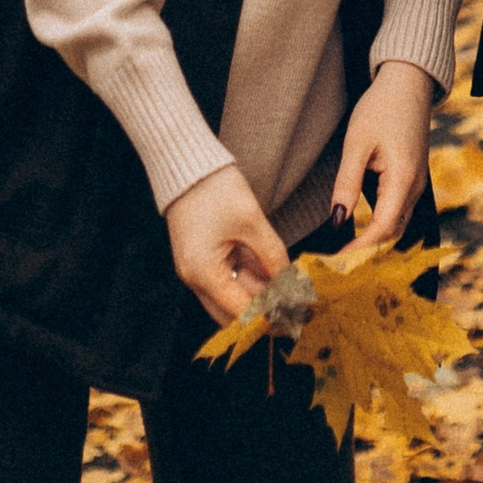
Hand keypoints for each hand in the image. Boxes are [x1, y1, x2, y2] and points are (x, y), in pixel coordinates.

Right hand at [166, 165, 288, 326]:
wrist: (187, 162)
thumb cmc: (215, 188)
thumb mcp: (251, 222)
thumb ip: (273, 257)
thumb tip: (291, 284)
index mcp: (204, 273)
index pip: (240, 312)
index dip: (269, 318)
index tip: (295, 321)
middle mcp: (194, 278)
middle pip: (232, 313)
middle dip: (263, 312)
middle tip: (294, 308)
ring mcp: (196, 269)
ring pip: (230, 297)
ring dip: (257, 296)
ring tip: (288, 290)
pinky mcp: (201, 258)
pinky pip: (226, 279)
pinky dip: (247, 279)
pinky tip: (271, 275)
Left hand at [332, 59, 436, 244]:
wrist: (408, 84)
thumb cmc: (381, 108)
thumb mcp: (357, 142)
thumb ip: (347, 183)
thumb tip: (336, 221)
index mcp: (402, 178)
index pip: (382, 229)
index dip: (359, 249)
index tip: (335, 261)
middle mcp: (415, 187)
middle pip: (392, 233)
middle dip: (365, 252)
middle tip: (334, 263)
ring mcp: (417, 184)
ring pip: (397, 226)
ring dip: (373, 242)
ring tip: (344, 252)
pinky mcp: (413, 180)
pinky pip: (399, 213)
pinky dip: (381, 228)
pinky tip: (361, 231)